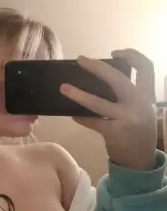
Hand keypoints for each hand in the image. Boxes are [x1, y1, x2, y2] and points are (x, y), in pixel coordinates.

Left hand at [60, 49, 156, 171]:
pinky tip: (72, 115)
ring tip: (63, 88)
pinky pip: (92, 122)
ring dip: (78, 95)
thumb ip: (128, 95)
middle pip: (117, 79)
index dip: (132, 56)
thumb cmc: (137, 130)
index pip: (146, 68)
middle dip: (97, 68)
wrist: (141, 159)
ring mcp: (126, 118)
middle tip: (80, 60)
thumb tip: (100, 80)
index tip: (115, 52)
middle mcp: (139, 104)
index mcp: (147, 95)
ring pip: (98, 103)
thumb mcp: (141, 109)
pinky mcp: (114, 132)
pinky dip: (81, 118)